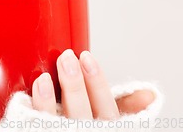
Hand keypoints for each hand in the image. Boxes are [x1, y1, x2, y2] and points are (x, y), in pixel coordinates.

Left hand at [31, 49, 154, 118]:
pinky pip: (35, 125)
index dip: (97, 83)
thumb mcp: (109, 119)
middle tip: (67, 58)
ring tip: (44, 78)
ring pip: (55, 122)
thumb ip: (125, 106)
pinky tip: (32, 92)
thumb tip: (150, 95)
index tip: (86, 58)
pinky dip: (36, 107)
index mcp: (105, 127)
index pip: (106, 108)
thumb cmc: (85, 125)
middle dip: (75, 85)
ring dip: (49, 100)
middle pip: (82, 114)